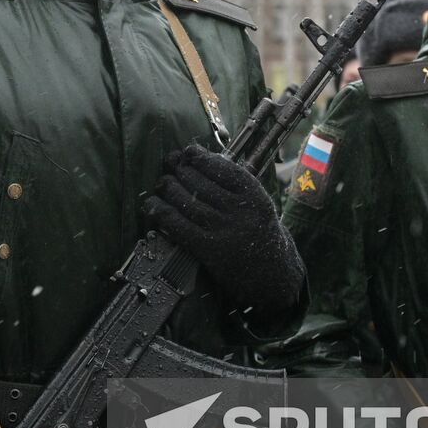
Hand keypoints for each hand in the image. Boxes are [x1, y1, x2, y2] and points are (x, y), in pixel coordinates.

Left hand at [143, 145, 304, 321]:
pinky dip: (162, 213)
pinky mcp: (209, 250)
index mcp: (254, 196)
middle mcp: (240, 211)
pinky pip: (179, 226)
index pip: (223, 168)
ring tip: (162, 183)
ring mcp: (224, 231)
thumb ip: (235, 186)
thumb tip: (200, 160)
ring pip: (187, 202)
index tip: (188, 151)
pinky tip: (153, 205)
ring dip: (169, 188)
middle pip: (201, 183)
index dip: (201, 157)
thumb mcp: (258, 205)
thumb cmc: (261, 234)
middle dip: (181, 170)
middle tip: (170, 165)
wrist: (274, 276)